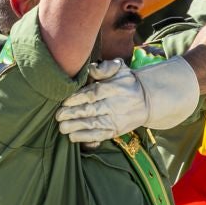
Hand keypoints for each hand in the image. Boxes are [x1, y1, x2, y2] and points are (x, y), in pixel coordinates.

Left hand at [55, 57, 200, 141]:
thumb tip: (92, 70)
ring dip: (76, 127)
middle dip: (72, 114)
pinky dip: (85, 138)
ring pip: (93, 124)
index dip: (77, 99)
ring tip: (62, 127)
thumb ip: (105, 67)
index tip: (64, 102)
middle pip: (91, 110)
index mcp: (116, 88)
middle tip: (58, 116)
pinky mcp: (116, 131)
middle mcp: (116, 104)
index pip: (93, 93)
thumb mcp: (120, 69)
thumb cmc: (127, 82)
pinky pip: (99, 136)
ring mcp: (116, 120)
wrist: (147, 100)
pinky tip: (73, 137)